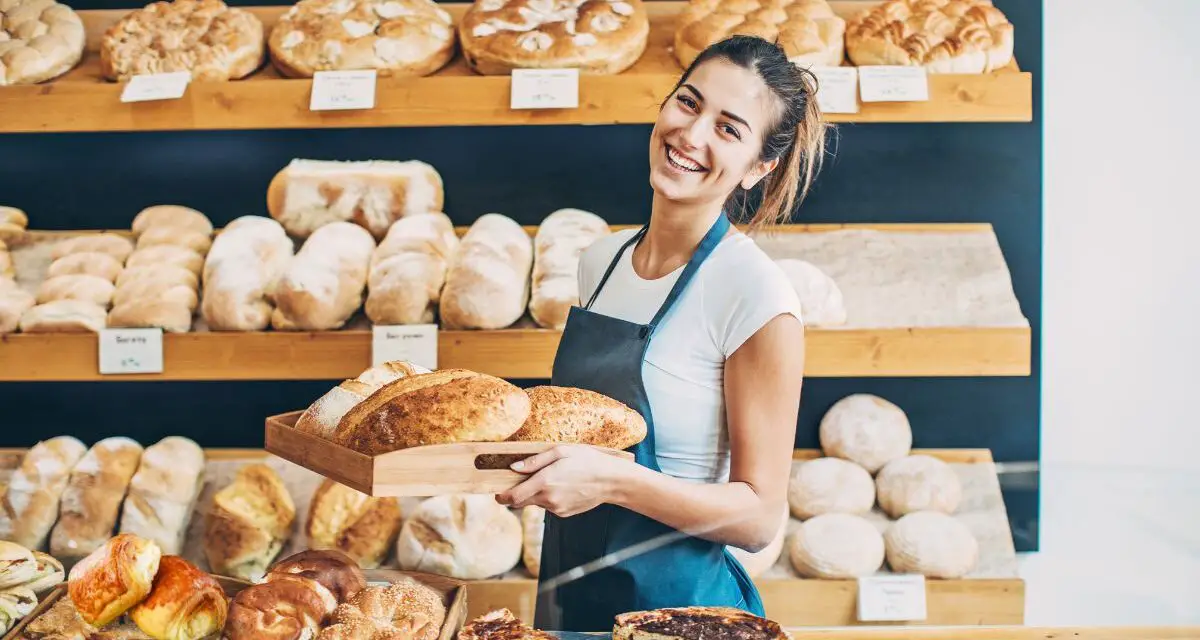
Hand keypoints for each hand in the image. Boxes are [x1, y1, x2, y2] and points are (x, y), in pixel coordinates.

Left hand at [495, 445, 633, 517]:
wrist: (611, 481)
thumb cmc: (587, 461)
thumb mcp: (560, 452)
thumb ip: (534, 461)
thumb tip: (513, 467)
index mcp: (545, 482)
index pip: (513, 497)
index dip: (501, 497)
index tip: (496, 493)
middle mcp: (548, 499)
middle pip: (520, 502)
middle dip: (516, 493)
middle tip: (521, 480)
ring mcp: (556, 508)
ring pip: (536, 503)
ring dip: (536, 493)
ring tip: (553, 478)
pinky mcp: (564, 513)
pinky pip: (549, 506)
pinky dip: (549, 497)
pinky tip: (564, 486)